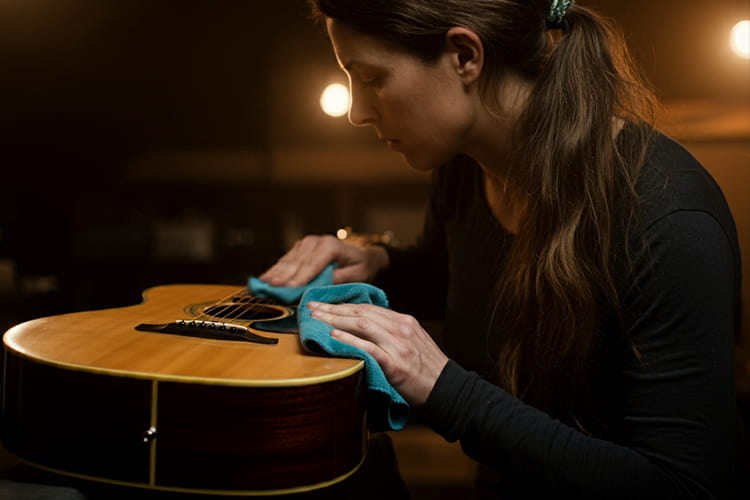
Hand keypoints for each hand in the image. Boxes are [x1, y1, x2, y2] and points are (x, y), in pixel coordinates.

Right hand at [259, 235, 388, 286]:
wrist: (363, 255)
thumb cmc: (360, 265)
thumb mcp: (357, 274)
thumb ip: (339, 279)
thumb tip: (320, 286)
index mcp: (330, 246)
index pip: (311, 265)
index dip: (298, 278)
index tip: (287, 289)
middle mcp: (316, 241)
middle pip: (296, 262)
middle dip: (282, 276)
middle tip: (269, 288)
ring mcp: (307, 243)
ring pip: (289, 260)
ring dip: (275, 273)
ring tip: (263, 284)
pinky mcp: (301, 248)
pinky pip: (287, 260)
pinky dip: (276, 269)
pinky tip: (266, 278)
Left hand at [307, 301, 448, 405]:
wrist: (447, 390)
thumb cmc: (427, 369)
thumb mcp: (412, 342)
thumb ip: (391, 332)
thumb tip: (363, 328)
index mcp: (404, 321)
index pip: (367, 308)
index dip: (342, 305)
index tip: (323, 304)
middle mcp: (401, 328)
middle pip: (360, 312)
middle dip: (332, 308)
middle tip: (310, 307)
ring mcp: (399, 345)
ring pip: (362, 325)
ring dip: (334, 320)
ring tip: (315, 319)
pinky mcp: (395, 364)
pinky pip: (368, 348)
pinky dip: (349, 340)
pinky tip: (333, 336)